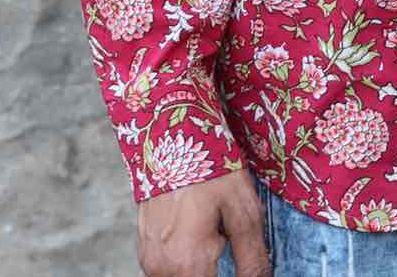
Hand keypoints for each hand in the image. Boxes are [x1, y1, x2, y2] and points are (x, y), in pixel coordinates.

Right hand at [136, 170, 272, 276]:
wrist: (170, 134)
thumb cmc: (209, 167)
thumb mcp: (243, 210)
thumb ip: (253, 258)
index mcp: (189, 264)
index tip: (233, 257)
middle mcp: (163, 269)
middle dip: (215, 272)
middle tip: (223, 241)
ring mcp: (149, 260)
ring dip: (199, 269)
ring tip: (212, 234)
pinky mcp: (143, 249)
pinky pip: (168, 269)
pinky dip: (185, 260)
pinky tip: (196, 232)